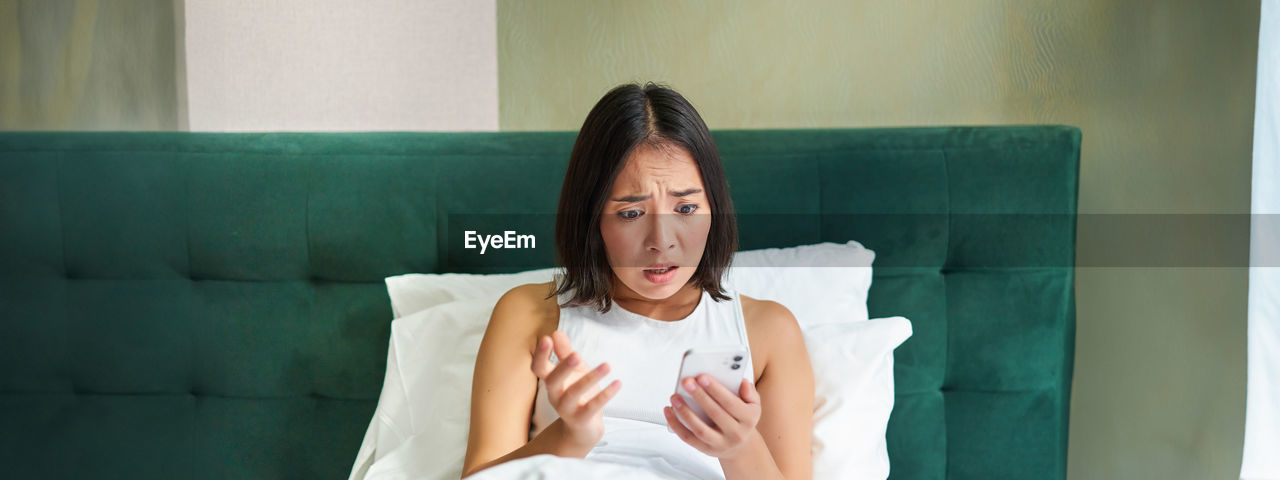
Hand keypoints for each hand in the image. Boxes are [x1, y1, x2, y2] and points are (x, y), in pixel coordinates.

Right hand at [530, 330, 620, 447]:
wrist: (584, 427)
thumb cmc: (577, 392)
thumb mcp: (573, 370)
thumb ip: (565, 352)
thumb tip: (556, 333)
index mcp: (551, 381)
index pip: (539, 367)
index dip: (540, 354)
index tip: (546, 338)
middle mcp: (555, 395)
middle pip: (552, 380)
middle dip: (563, 368)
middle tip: (576, 355)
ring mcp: (567, 409)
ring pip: (574, 393)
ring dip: (591, 378)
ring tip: (607, 365)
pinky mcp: (581, 419)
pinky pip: (593, 406)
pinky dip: (606, 394)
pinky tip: (618, 383)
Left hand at [663, 375, 761, 458]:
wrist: (741, 446)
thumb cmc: (742, 419)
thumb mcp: (753, 405)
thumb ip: (749, 392)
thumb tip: (742, 382)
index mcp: (748, 419)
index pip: (731, 403)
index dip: (716, 389)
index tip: (702, 376)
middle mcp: (736, 433)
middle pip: (715, 414)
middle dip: (699, 396)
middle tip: (686, 381)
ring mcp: (721, 444)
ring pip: (700, 429)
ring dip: (685, 412)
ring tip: (675, 397)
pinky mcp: (707, 450)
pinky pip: (688, 438)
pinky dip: (676, 425)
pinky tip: (669, 411)